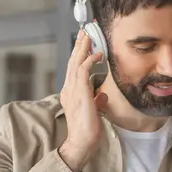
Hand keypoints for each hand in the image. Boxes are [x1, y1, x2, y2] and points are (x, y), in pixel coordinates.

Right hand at [58, 30, 106, 171]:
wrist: (82, 141)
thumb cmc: (88, 130)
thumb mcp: (94, 111)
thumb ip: (96, 101)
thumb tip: (102, 95)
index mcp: (71, 92)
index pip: (74, 68)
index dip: (80, 54)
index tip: (86, 42)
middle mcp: (69, 89)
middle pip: (73, 61)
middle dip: (80, 44)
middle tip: (86, 29)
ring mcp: (72, 90)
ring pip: (76, 62)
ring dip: (83, 47)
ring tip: (90, 35)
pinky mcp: (79, 93)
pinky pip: (82, 71)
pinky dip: (90, 60)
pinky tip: (98, 53)